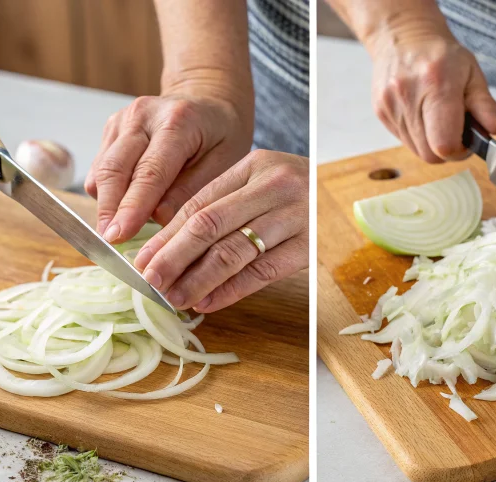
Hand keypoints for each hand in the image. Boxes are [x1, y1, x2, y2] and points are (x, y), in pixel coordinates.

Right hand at [85, 94, 251, 243]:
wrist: (208, 101)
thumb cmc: (221, 134)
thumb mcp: (224, 161)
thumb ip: (192, 189)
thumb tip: (159, 218)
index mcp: (177, 121)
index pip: (149, 172)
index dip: (131, 207)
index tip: (119, 236)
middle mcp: (142, 115)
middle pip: (115, 169)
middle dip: (109, 210)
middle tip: (109, 243)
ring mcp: (122, 120)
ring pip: (102, 169)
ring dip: (106, 203)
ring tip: (115, 234)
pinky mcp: (111, 129)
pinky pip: (101, 167)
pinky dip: (107, 191)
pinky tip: (122, 210)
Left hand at [131, 150, 308, 312]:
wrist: (353, 191)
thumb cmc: (298, 191)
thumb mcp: (262, 181)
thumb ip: (224, 204)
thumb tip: (168, 246)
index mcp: (255, 165)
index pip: (199, 204)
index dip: (166, 236)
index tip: (142, 261)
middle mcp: (276, 186)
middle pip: (210, 226)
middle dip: (173, 258)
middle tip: (149, 282)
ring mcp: (296, 216)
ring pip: (233, 252)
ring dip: (198, 280)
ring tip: (174, 298)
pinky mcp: (311, 245)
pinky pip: (262, 272)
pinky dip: (231, 290)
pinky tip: (209, 302)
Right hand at [369, 33, 495, 162]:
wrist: (404, 37)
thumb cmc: (441, 55)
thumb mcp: (472, 72)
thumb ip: (484, 104)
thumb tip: (493, 129)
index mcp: (436, 83)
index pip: (444, 143)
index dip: (459, 151)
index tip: (466, 142)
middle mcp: (409, 95)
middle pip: (430, 154)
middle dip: (447, 151)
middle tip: (456, 133)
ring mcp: (391, 105)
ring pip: (417, 151)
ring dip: (432, 144)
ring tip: (438, 120)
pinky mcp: (381, 111)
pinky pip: (404, 141)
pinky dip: (418, 136)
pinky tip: (423, 115)